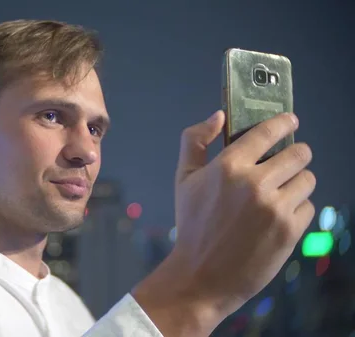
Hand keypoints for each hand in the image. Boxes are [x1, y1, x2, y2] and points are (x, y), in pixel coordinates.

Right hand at [132, 110, 315, 335]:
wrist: (202, 275)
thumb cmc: (192, 225)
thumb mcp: (183, 180)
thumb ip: (195, 141)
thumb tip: (219, 115)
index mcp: (228, 166)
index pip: (267, 132)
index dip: (283, 122)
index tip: (291, 120)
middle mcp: (254, 182)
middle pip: (299, 153)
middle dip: (296, 155)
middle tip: (287, 163)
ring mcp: (275, 207)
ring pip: (308, 179)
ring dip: (297, 183)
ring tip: (280, 195)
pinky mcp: (290, 229)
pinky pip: (308, 206)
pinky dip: (297, 210)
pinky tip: (277, 218)